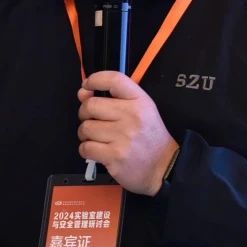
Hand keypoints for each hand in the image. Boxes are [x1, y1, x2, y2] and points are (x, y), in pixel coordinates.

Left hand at [77, 72, 178, 195]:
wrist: (163, 167)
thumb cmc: (150, 138)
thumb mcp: (141, 111)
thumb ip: (115, 99)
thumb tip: (83, 93)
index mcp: (140, 101)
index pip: (114, 80)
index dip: (95, 79)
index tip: (87, 86)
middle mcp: (132, 116)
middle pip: (91, 105)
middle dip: (85, 113)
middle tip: (93, 120)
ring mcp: (123, 137)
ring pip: (85, 128)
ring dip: (86, 134)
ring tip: (98, 138)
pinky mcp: (114, 156)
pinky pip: (86, 147)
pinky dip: (87, 150)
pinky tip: (98, 150)